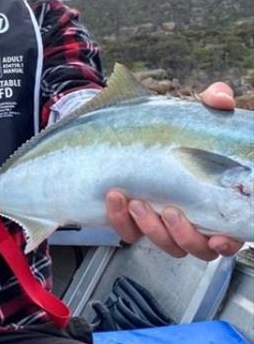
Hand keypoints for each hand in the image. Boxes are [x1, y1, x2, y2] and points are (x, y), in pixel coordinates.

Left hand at [105, 80, 242, 260]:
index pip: (228, 238)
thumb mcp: (200, 115)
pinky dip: (120, 220)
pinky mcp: (133, 220)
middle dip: (180, 234)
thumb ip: (215, 104)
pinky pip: (127, 232)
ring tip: (135, 201)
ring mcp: (161, 223)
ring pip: (161, 243)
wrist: (138, 136)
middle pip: (192, 247)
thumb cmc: (182, 132)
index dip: (226, 243)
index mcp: (216, 205)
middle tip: (168, 210)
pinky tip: (115, 198)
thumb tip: (220, 97)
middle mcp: (192, 221)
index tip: (218, 239)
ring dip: (149, 227)